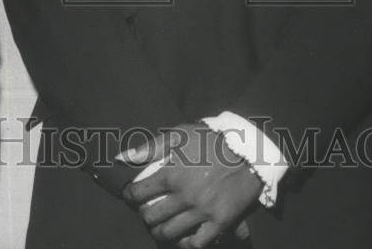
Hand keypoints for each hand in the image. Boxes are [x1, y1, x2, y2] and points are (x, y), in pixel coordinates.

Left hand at [121, 123, 258, 246]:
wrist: (249, 150)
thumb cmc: (212, 139)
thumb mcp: (180, 135)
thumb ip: (151, 148)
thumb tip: (122, 157)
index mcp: (171, 174)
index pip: (139, 193)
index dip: (131, 196)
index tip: (132, 196)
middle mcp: (184, 195)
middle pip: (152, 217)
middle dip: (145, 215)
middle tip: (147, 212)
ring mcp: (202, 211)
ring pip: (169, 232)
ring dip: (160, 231)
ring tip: (161, 227)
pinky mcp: (220, 221)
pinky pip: (197, 242)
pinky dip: (186, 244)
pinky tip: (183, 238)